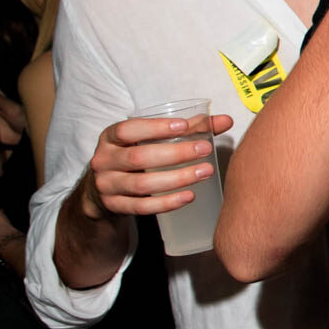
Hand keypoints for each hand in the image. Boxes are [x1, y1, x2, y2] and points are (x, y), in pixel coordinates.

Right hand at [75, 111, 233, 220]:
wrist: (104, 189)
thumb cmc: (136, 154)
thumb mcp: (151, 138)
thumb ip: (188, 128)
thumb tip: (225, 120)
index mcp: (110, 138)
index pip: (127, 130)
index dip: (154, 127)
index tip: (184, 126)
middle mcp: (103, 160)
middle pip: (138, 158)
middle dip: (175, 154)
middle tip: (205, 150)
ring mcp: (106, 186)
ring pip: (142, 184)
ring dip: (176, 178)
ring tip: (205, 172)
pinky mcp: (114, 206)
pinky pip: (141, 207)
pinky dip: (167, 203)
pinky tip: (189, 196)